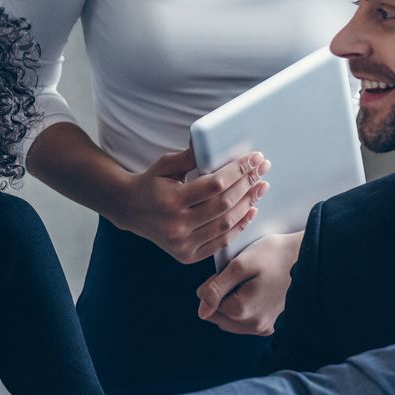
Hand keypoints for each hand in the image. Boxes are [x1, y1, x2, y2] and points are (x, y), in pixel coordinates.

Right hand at [114, 149, 268, 264]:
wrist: (131, 211)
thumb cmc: (151, 184)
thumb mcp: (166, 165)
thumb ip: (190, 156)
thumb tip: (209, 138)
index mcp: (170, 200)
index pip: (214, 185)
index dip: (238, 171)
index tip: (254, 159)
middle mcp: (176, 225)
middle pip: (223, 204)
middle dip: (247, 184)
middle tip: (263, 169)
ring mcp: (182, 244)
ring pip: (226, 224)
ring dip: (248, 204)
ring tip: (261, 187)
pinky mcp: (187, 256)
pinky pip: (221, 242)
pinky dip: (239, 226)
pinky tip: (251, 210)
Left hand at [195, 231, 301, 334]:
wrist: (308, 256)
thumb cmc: (274, 256)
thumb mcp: (240, 265)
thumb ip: (217, 288)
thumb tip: (201, 311)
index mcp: (242, 311)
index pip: (207, 302)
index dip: (214, 284)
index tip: (231, 271)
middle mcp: (253, 326)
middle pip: (218, 314)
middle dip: (222, 296)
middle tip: (241, 277)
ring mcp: (264, 328)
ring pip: (230, 320)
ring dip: (232, 303)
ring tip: (250, 284)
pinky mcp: (272, 326)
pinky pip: (245, 322)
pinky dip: (244, 309)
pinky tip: (256, 293)